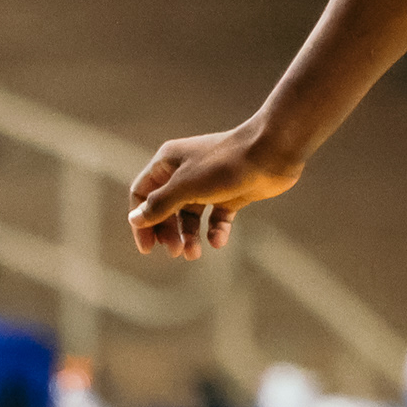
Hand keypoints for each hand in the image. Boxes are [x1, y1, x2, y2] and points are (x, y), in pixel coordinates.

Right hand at [128, 121, 305, 257]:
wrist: (271, 152)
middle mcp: (185, 173)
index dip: (141, 221)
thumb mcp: (185, 186)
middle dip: (168, 232)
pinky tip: (217, 241)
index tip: (148, 248)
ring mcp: (209, 184)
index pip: (142, 194)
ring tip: (194, 254)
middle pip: (166, 208)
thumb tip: (135, 219)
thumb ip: (159, 205)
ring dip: (190, 236)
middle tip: (176, 252)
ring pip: (191, 216)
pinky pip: (216, 218)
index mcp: (168, 163)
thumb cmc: (224, 164)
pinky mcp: (231, 194)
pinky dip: (215, 231)